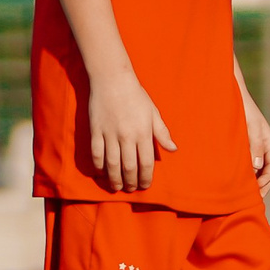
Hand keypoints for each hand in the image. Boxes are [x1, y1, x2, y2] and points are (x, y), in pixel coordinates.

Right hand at [87, 75, 175, 193]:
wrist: (112, 79)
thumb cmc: (136, 96)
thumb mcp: (153, 113)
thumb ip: (162, 132)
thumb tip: (173, 149)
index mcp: (143, 132)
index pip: (146, 163)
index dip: (146, 178)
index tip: (145, 185)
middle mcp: (127, 136)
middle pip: (129, 167)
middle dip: (130, 182)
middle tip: (130, 189)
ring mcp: (110, 134)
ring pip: (112, 164)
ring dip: (114, 179)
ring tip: (117, 187)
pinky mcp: (95, 131)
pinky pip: (96, 154)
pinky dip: (98, 166)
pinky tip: (101, 173)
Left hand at [241, 85, 269, 193]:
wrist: (231, 94)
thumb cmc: (242, 108)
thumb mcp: (249, 127)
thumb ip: (254, 145)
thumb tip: (257, 167)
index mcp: (268, 141)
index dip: (267, 179)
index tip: (257, 189)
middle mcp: (262, 145)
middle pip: (266, 170)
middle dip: (262, 185)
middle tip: (253, 199)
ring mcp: (252, 145)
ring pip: (256, 167)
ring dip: (252, 180)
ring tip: (243, 194)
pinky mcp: (241, 145)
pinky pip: (245, 162)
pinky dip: (243, 172)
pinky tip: (234, 180)